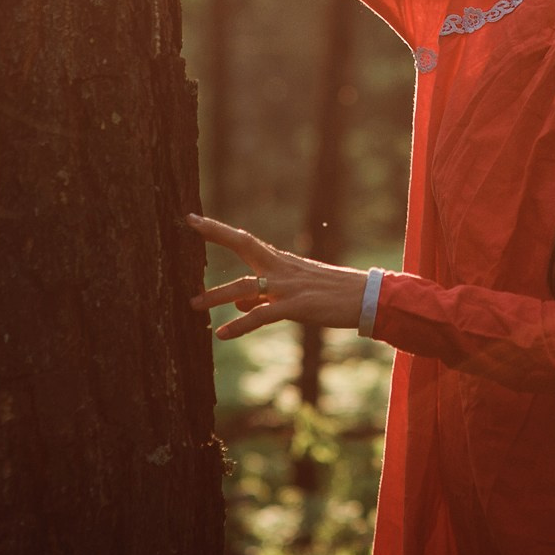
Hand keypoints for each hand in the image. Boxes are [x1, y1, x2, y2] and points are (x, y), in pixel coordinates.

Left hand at [185, 213, 369, 341]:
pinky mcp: (296, 306)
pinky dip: (240, 325)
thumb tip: (235, 305)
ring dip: (216, 295)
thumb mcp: (293, 292)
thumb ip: (261, 296)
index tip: (194, 219)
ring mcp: (287, 286)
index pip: (245, 240)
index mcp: (280, 261)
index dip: (219, 230)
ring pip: (245, 285)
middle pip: (244, 244)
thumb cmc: (330, 294)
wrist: (365, 297)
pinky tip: (222, 335)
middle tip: (190, 223)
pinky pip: (262, 315)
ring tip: (193, 305)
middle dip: (216, 233)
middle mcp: (280, 268)